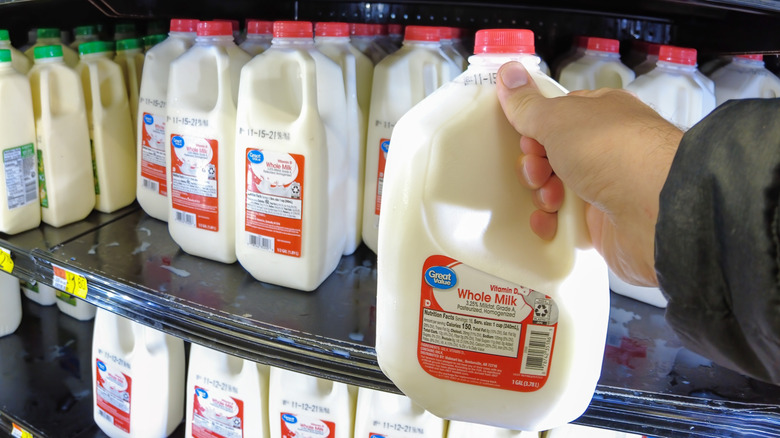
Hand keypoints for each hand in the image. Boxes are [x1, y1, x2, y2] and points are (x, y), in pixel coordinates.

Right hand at [496, 61, 682, 286]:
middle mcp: (605, 148)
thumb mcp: (558, 119)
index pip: (556, 117)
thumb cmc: (613, 152)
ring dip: (542, 195)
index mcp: (600, 114)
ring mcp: (606, 187)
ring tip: (550, 201)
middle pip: (552, 156)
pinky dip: (552, 224)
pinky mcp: (604, 222)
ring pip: (557, 190)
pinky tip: (547, 223)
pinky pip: (567, 223)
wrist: (657, 209)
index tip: (525, 140)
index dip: (534, 129)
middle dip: (536, 167)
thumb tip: (508, 70)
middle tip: (538, 173)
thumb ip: (528, 104)